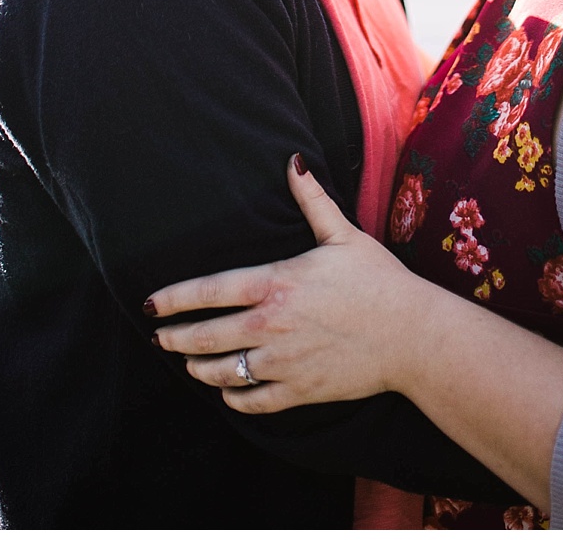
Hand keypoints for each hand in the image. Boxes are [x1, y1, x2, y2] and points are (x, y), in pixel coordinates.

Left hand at [145, 156, 417, 412]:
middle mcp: (270, 325)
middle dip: (175, 339)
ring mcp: (282, 362)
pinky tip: (227, 389)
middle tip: (159, 339)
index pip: (209, 291)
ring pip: (221, 373)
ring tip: (189, 364)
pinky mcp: (298, 390)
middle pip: (205, 337)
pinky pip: (251, 401)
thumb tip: (293, 160)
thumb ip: (312, 200)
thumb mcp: (343, 234)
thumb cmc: (378, 280)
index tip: (151, 304)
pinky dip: (233, 397)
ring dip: (198, 369)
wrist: (411, 335)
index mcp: (276, 283)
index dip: (173, 299)